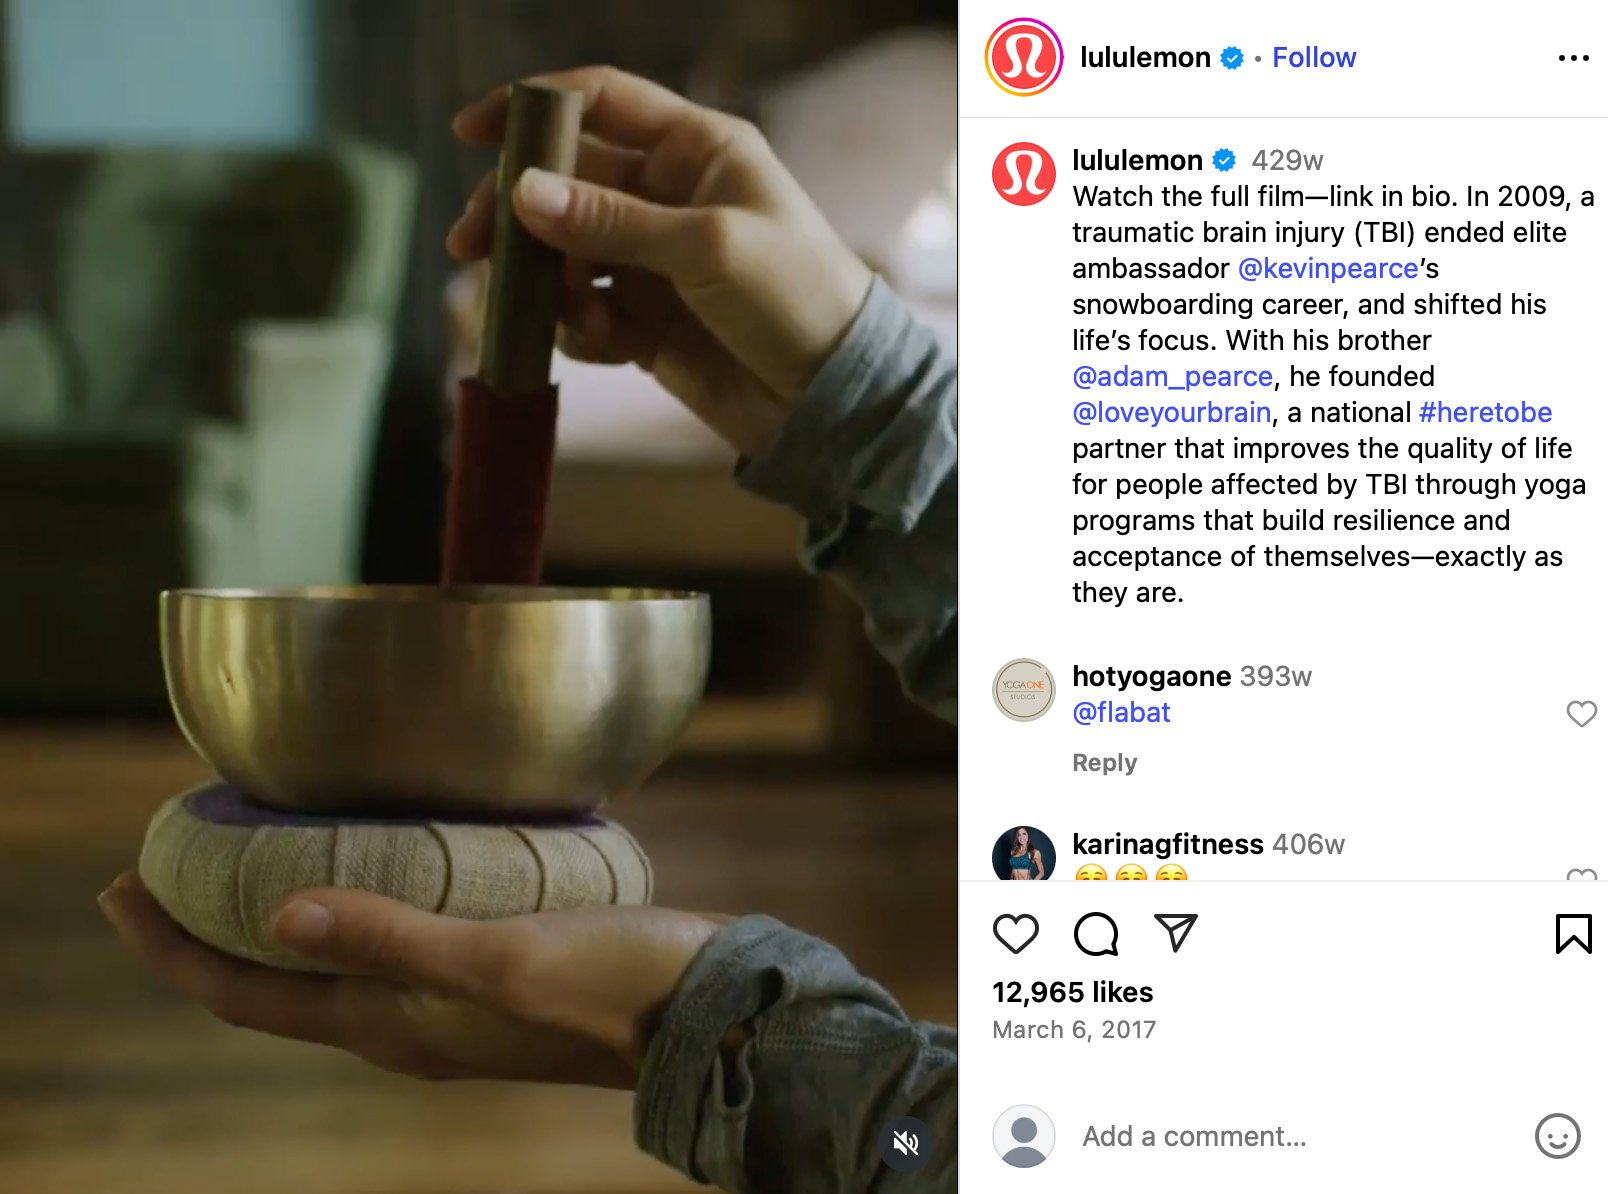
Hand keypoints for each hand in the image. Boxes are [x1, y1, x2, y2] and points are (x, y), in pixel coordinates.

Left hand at [99, 873, 721, 1088]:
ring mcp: (447, 1002)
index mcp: (393, 1028)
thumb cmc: (610, 990)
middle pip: (272, 986)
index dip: (171, 950)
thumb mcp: (500, 959)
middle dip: (203, 933)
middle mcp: (406, 1024)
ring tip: (246, 853)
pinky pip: (387, 940)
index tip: (118, 890)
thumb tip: (280, 917)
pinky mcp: (490, 970)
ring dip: (271, 915)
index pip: (245, 997)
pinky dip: (351, 902)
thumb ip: (394, 940)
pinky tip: (370, 851)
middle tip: (160, 865)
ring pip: (329, 964)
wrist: (703, 1014)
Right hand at [448, 66, 873, 457]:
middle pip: (565, 181)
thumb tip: (521, 192)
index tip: (472, 131)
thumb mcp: (707, 248)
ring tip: (581, 317)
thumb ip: (612, 221)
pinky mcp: (647, 320)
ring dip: (554, 285)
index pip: (601, 102)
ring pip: (566, 254)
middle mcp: (670, 196)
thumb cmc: (795, 299)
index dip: (534, 107)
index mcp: (698, 150)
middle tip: (471, 249)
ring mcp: (655, 260)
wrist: (829, 400)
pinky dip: (584, 330)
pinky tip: (613, 346)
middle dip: (517, 215)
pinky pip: (585, 313)